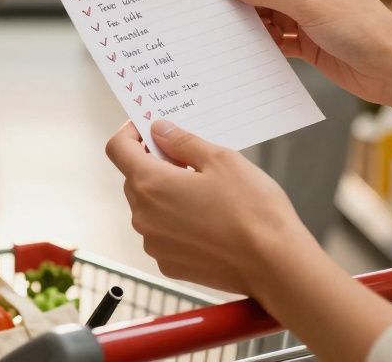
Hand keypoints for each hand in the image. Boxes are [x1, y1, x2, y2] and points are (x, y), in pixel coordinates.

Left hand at [105, 120, 312, 295]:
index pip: (118, 149)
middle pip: (134, 178)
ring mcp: (155, 244)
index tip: (147, 127)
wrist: (274, 264)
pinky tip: (207, 219)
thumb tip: (160, 130)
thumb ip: (182, 141)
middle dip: (154, 163)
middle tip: (188, 157)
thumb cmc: (252, 210)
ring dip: (166, 194)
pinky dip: (175, 221)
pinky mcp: (169, 264)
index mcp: (151, 184)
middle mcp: (144, 216)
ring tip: (205, 191)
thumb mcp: (221, 159)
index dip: (129, 132)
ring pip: (148, 207)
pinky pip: (162, 233)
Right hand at [217, 0, 391, 105]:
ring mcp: (308, 14)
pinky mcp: (308, 40)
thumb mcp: (310, 6)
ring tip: (224, 31)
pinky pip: (276, 37)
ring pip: (268, 13)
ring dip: (250, 22)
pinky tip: (246, 49)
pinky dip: (262, 42)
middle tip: (211, 8)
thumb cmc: (363, 29)